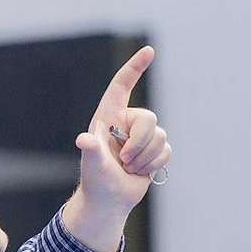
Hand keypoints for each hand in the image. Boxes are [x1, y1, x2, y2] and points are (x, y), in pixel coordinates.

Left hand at [76, 45, 171, 209]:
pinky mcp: (154, 150)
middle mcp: (127, 122)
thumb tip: (84, 140)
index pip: (122, 85)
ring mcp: (142, 136)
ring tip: (128, 168)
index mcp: (109, 116)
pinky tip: (140, 171)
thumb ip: (91, 150)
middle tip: (124, 160)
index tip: (149, 51)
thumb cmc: (96, 180)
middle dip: (140, 142)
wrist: (109, 200)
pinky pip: (167, 149)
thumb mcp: (92, 164)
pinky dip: (155, 164)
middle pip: (149, 118)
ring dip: (145, 157)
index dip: (135, 67)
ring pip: (160, 136)